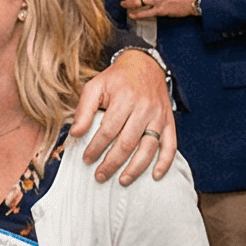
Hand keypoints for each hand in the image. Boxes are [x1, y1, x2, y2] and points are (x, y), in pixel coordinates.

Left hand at [74, 48, 174, 183]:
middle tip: (100, 176)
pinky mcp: (169, 121)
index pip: (108, 130)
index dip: (96, 148)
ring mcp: (159, 116)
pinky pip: (170, 144)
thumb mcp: (95, 87)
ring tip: (122, 180)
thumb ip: (83, 110)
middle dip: (112, 163)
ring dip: (136, 168)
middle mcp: (144, 108)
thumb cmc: (116, 79)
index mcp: (124, 99)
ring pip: (148, 147)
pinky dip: (165, 162)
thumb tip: (75, 134)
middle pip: (127, 142)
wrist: (144, 65)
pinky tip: (156, 176)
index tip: (86, 159)